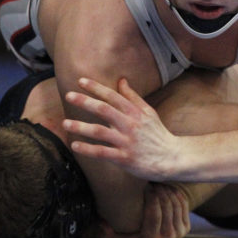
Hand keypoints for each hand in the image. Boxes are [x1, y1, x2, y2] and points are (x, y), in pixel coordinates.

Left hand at [63, 77, 180, 180]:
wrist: (171, 157)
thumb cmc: (157, 133)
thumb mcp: (148, 112)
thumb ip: (133, 97)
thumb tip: (121, 80)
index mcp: (135, 112)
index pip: (113, 96)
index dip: (97, 88)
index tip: (81, 81)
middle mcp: (130, 124)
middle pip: (104, 110)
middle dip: (85, 101)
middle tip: (68, 95)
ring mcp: (126, 142)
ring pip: (100, 132)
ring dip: (81, 127)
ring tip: (65, 123)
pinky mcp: (124, 158)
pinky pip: (103, 152)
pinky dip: (88, 149)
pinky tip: (75, 145)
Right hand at [97, 183, 190, 237]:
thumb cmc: (132, 237)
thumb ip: (106, 234)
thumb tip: (102, 224)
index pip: (154, 214)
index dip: (152, 197)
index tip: (146, 187)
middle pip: (167, 207)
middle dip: (160, 191)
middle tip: (153, 182)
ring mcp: (179, 234)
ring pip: (176, 204)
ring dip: (168, 191)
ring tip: (159, 183)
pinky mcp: (186, 227)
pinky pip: (183, 205)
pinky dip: (176, 193)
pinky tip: (167, 187)